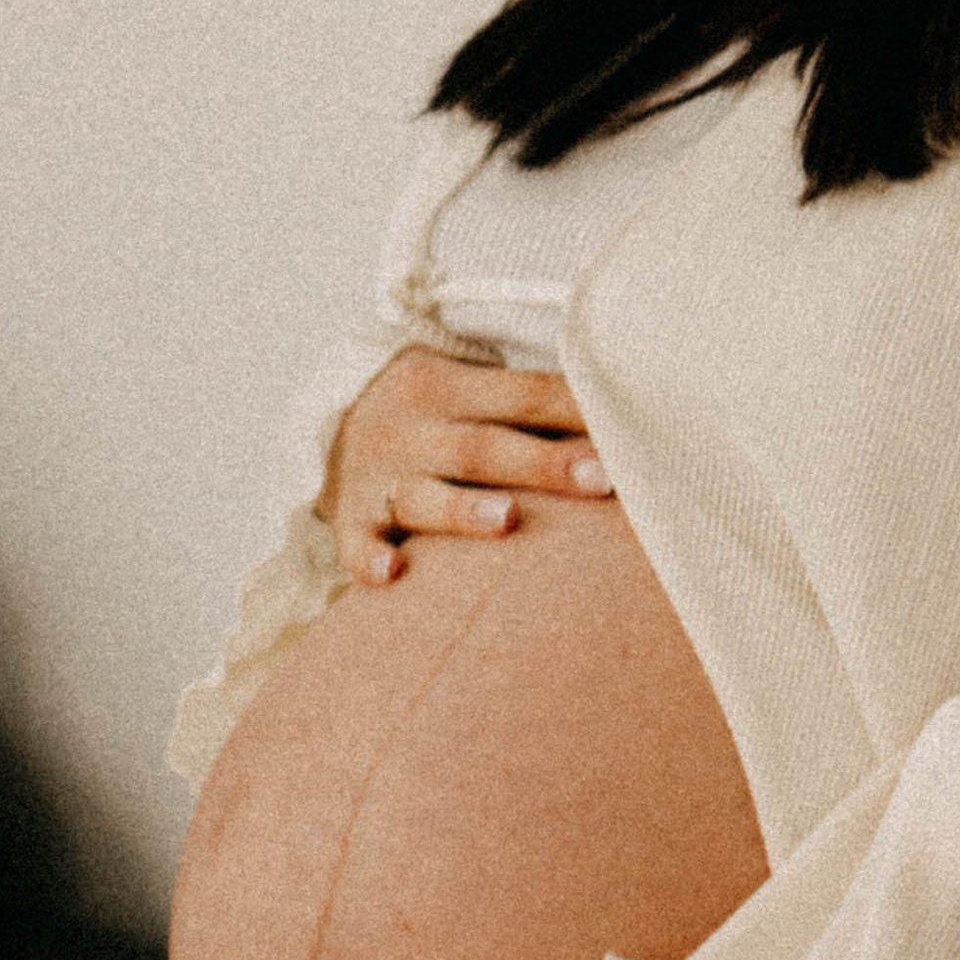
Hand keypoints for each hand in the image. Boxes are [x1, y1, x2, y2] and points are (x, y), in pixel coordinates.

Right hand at [321, 349, 615, 586]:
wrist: (327, 426)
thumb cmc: (434, 417)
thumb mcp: (467, 390)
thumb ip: (533, 406)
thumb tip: (630, 424)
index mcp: (446, 384)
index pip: (525, 394)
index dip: (578, 410)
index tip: (632, 434)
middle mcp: (411, 429)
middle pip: (484, 448)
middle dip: (544, 464)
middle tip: (603, 480)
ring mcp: (376, 478)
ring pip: (422, 495)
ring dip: (463, 511)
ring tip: (508, 520)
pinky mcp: (349, 521)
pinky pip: (356, 543)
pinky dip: (369, 560)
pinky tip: (392, 575)